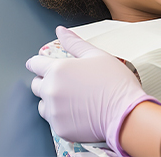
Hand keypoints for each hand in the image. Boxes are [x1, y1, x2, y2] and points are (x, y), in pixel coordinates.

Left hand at [26, 26, 160, 155]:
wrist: (125, 113)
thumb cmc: (114, 82)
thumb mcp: (95, 54)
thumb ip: (74, 42)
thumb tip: (61, 31)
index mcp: (58, 69)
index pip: (34, 64)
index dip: (39, 62)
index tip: (42, 64)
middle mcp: (51, 91)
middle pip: (36, 85)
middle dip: (46, 81)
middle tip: (67, 81)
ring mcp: (54, 112)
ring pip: (43, 104)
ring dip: (52, 99)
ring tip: (74, 97)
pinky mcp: (60, 129)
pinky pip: (53, 120)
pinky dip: (61, 115)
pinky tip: (78, 110)